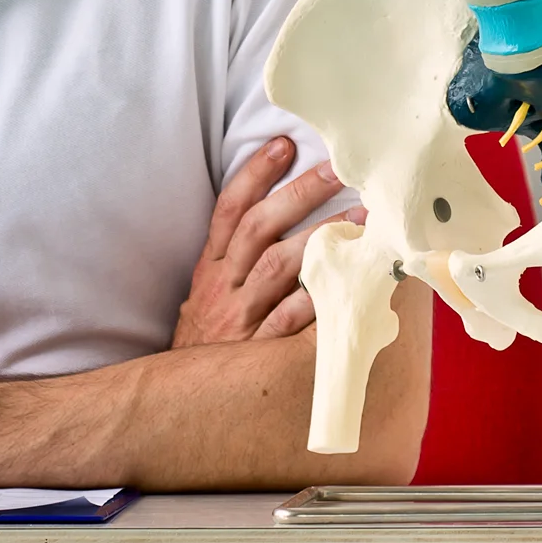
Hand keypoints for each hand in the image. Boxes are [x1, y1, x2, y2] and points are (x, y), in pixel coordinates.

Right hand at [173, 137, 364, 346]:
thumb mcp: (209, 292)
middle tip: (337, 168)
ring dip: (321, 237)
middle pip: (260, 228)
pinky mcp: (260, 348)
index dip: (254, 174)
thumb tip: (278, 212)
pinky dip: (318, 296)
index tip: (283, 143)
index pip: (230, 210)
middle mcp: (225, 285)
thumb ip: (236, 257)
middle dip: (299, 193)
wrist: (181, 398)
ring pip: (279, 266)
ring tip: (360, 216)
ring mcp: (242, 315)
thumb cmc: (208, 339)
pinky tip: (346, 278)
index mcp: (212, 267)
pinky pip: (292, 317)